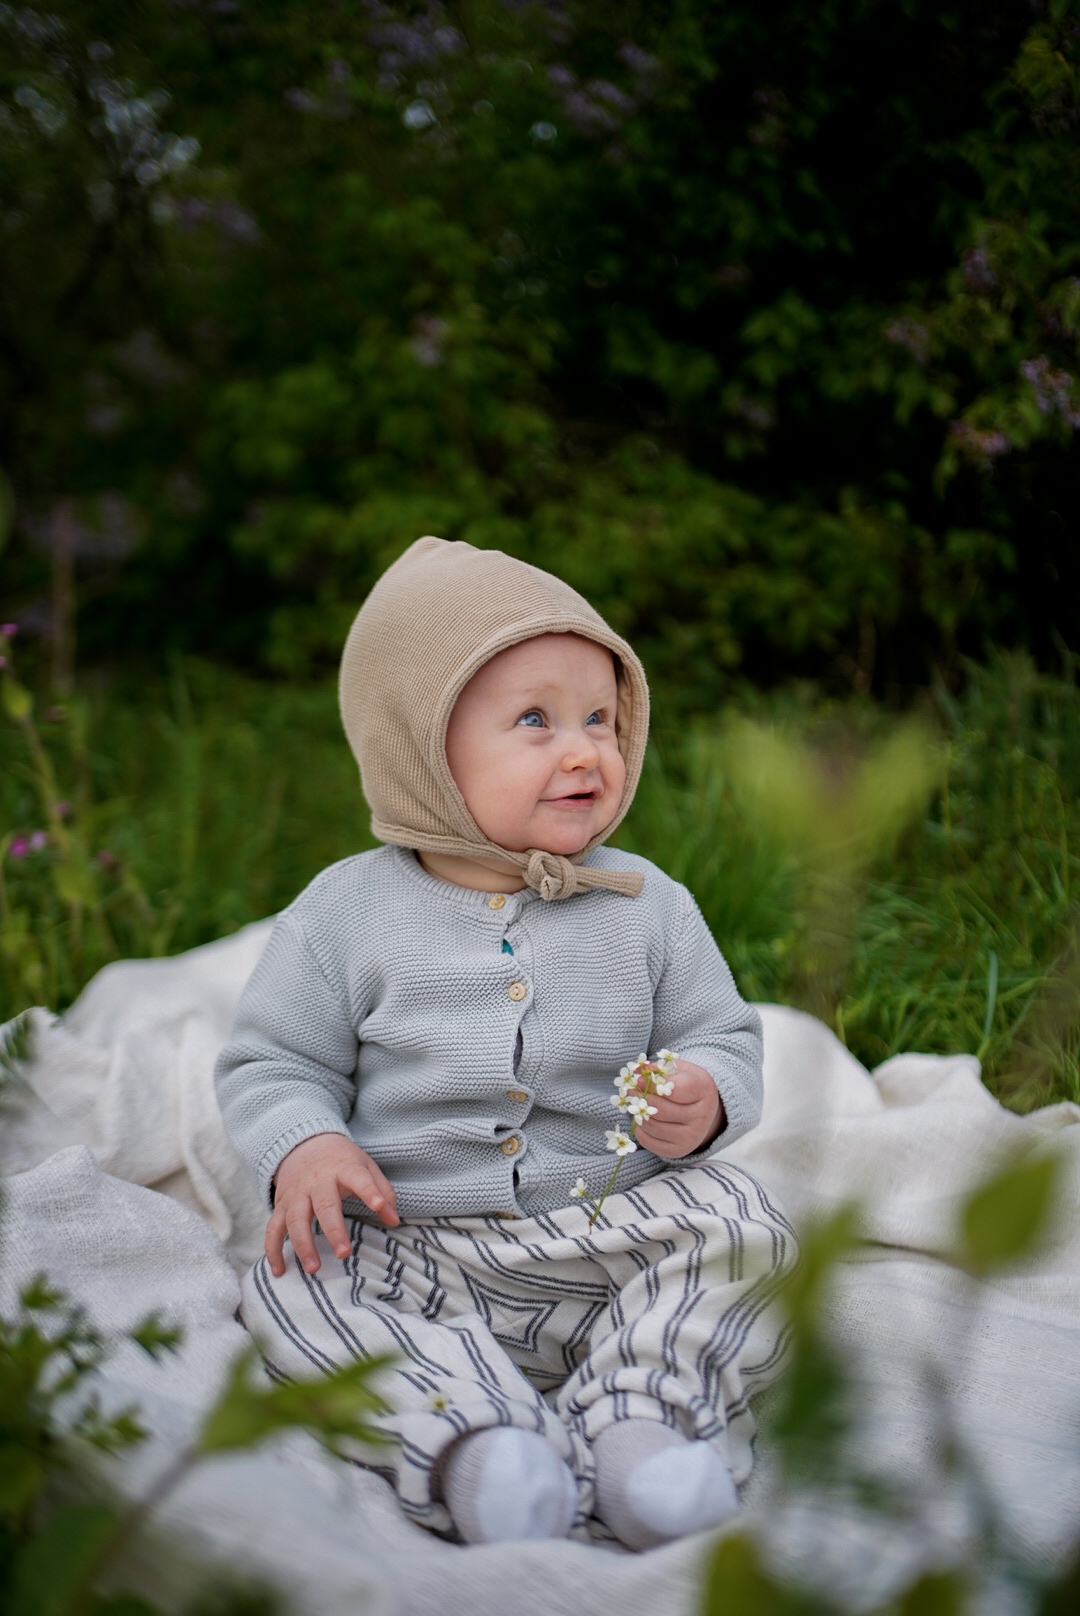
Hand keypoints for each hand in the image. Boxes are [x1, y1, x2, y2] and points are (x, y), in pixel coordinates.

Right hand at [266, 1132, 399, 1277]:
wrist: (303, 1144)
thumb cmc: (342, 1161)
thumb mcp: (366, 1167)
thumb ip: (383, 1192)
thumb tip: (394, 1221)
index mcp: (344, 1168)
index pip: (358, 1178)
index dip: (369, 1191)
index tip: (379, 1206)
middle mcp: (317, 1181)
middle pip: (324, 1206)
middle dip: (333, 1230)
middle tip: (344, 1253)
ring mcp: (297, 1194)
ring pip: (296, 1219)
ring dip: (303, 1245)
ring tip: (314, 1269)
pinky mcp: (281, 1205)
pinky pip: (273, 1228)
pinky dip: (273, 1250)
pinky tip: (280, 1271)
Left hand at [632, 1060, 724, 1159]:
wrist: (701, 1109)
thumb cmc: (687, 1084)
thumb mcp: (678, 1070)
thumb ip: (659, 1069)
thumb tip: (637, 1070)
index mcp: (704, 1089)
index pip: (675, 1090)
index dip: (653, 1085)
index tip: (638, 1079)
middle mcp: (702, 1116)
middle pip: (662, 1110)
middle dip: (642, 1099)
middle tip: (631, 1092)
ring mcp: (692, 1136)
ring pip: (653, 1126)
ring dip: (640, 1114)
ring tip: (638, 1105)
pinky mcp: (680, 1150)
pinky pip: (649, 1141)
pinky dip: (640, 1130)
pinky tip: (643, 1120)